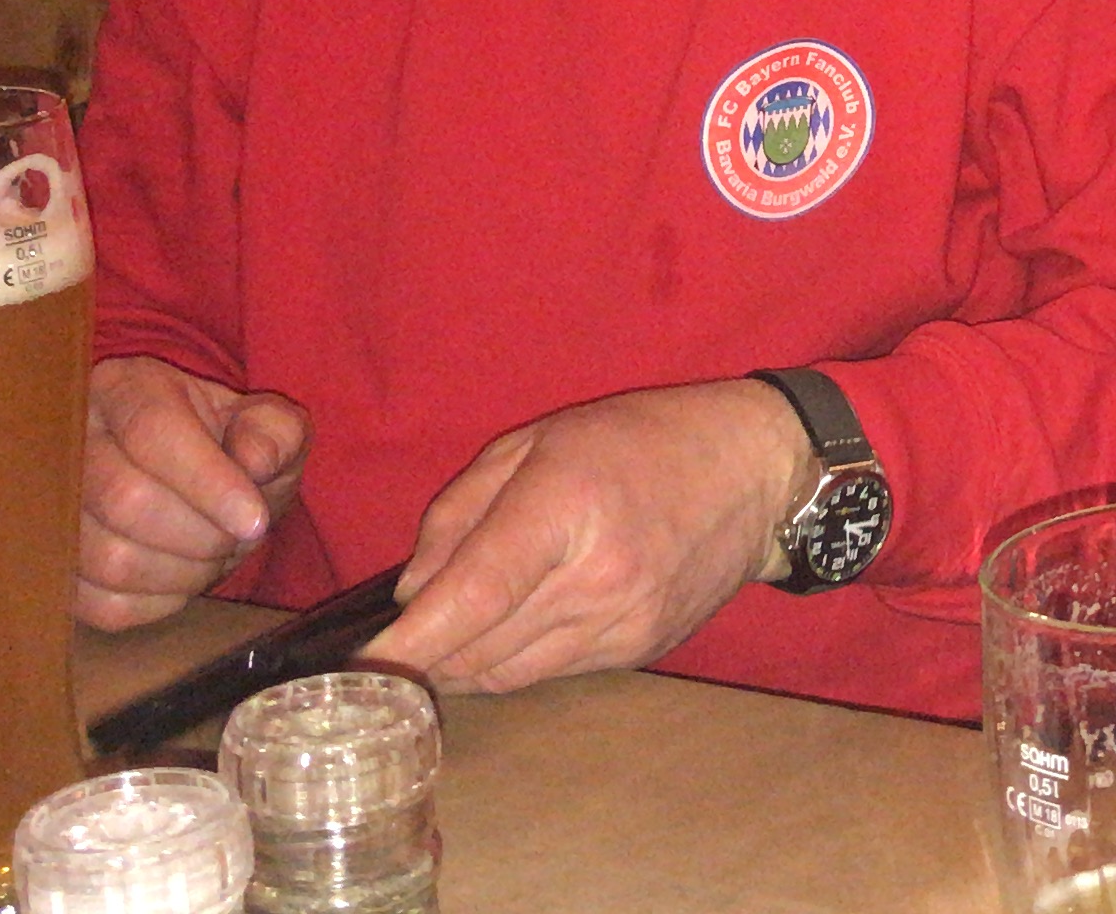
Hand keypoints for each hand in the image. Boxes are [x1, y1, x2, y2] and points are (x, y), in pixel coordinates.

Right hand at [73, 356, 310, 630]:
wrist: (198, 488)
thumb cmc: (232, 449)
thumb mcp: (270, 425)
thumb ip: (276, 432)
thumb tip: (255, 461)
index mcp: (126, 388)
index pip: (153, 431)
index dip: (208, 482)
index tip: (255, 521)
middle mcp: (74, 439)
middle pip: (125, 499)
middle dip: (201, 533)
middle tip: (236, 537)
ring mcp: (53, 505)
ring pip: (110, 558)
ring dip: (183, 572)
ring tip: (213, 554)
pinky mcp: (57, 565)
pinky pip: (104, 604)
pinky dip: (159, 602)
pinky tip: (181, 575)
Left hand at [363, 380, 813, 693]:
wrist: (754, 472)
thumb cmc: (640, 440)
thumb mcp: (534, 441)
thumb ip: (459, 512)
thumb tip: (411, 593)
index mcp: (563, 508)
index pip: (471, 597)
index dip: (409, 640)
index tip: (361, 664)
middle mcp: (597, 579)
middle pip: (480, 649)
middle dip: (427, 652)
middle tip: (398, 639)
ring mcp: (623, 624)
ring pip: (510, 676)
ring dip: (466, 663)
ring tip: (452, 632)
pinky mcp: (639, 651)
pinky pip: (551, 674)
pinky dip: (516, 659)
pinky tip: (518, 624)